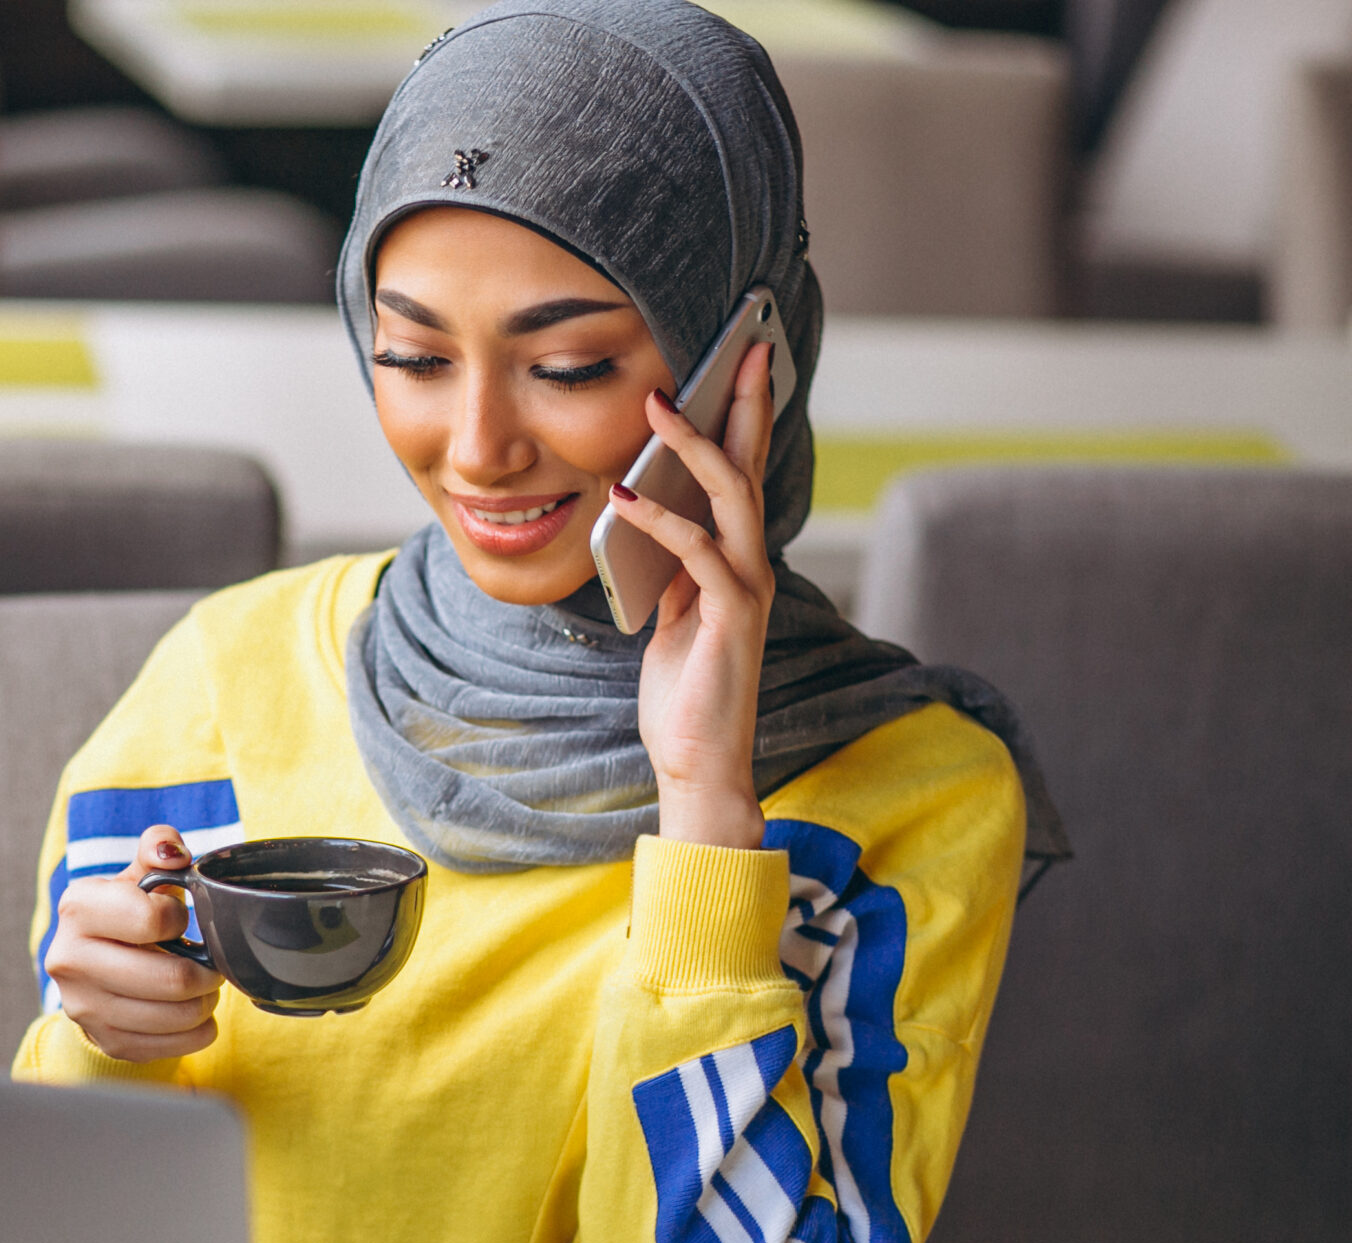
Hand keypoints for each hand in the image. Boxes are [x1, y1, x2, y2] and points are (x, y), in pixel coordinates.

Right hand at [42, 823, 221, 1060]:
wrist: (92, 970)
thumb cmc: (125, 916)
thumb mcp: (137, 876)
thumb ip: (158, 849)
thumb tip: (174, 853)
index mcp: (78, 908)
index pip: (152, 919)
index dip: (180, 919)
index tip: (179, 919)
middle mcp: (70, 960)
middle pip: (172, 979)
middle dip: (207, 971)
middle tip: (212, 964)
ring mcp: (84, 1007)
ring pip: (178, 1015)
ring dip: (206, 1001)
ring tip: (203, 986)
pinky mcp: (105, 1041)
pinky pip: (175, 1045)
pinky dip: (198, 1030)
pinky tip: (193, 1012)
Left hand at [606, 341, 776, 850]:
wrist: (698, 759)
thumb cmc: (684, 693)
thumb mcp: (671, 615)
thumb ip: (672, 567)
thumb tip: (647, 516)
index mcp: (735, 561)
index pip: (740, 476)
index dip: (739, 420)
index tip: (733, 366)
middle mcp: (751, 565)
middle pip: (751, 469)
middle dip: (746, 406)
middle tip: (742, 348)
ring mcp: (746, 588)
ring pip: (732, 499)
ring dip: (697, 447)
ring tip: (660, 406)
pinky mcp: (731, 615)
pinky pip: (698, 551)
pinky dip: (661, 520)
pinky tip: (626, 496)